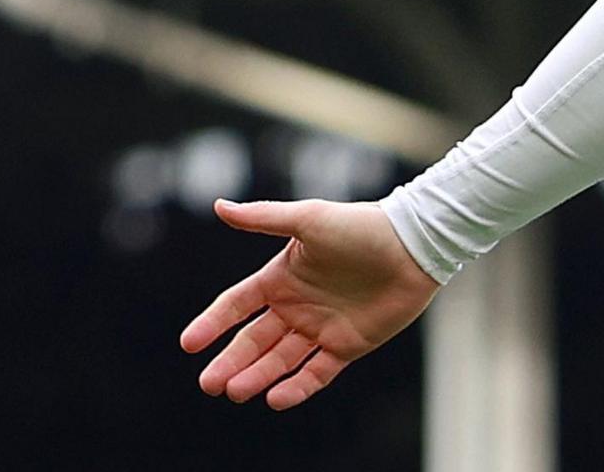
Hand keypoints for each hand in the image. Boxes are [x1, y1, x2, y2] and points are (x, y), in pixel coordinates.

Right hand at [179, 197, 441, 409]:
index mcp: (281, 278)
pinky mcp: (348, 345)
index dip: (212, 324)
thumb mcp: (309, 219)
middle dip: (230, 362)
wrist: (414, 245)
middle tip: (209, 384)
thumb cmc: (362, 227)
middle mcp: (296, 306)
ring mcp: (321, 327)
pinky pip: (316, 372)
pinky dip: (296, 387)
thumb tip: (219, 205)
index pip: (236, 306)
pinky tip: (275, 398)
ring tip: (236, 391)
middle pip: (253, 341)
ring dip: (257, 376)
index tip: (189, 344)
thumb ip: (264, 218)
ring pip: (280, 360)